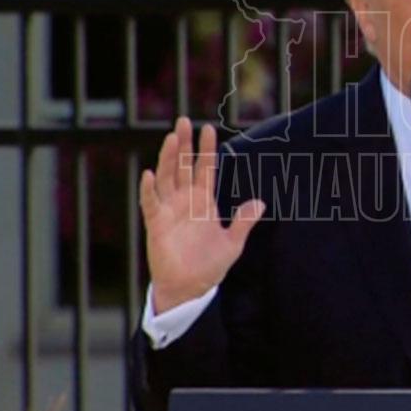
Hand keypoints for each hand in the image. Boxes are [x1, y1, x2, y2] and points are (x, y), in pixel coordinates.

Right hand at [140, 116, 265, 313]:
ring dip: (167, 158)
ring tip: (171, 138)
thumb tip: (260, 203)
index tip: (208, 128)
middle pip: (183, 166)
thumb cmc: (209, 266)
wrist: (189, 289)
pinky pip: (151, 203)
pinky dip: (149, 190)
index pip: (205, 168)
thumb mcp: (232, 244)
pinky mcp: (156, 224)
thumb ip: (243, 222)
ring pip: (167, 178)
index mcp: (203, 201)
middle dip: (183, 144)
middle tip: (183, 121)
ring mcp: (169, 210)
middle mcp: (185, 201)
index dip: (206, 149)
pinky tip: (150, 174)